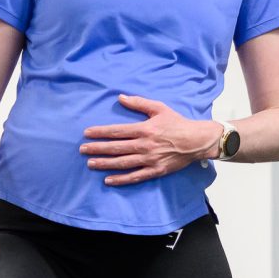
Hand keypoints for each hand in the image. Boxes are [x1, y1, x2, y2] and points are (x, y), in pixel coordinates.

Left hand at [81, 96, 216, 186]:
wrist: (196, 140)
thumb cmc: (177, 123)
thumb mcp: (159, 108)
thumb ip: (138, 103)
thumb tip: (120, 97)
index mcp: (144, 129)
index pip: (117, 131)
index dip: (100, 132)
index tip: (87, 133)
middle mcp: (144, 145)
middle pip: (116, 148)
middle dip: (97, 148)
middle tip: (82, 150)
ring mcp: (149, 159)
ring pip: (122, 163)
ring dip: (105, 164)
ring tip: (90, 164)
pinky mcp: (155, 171)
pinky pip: (135, 176)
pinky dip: (121, 179)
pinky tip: (108, 180)